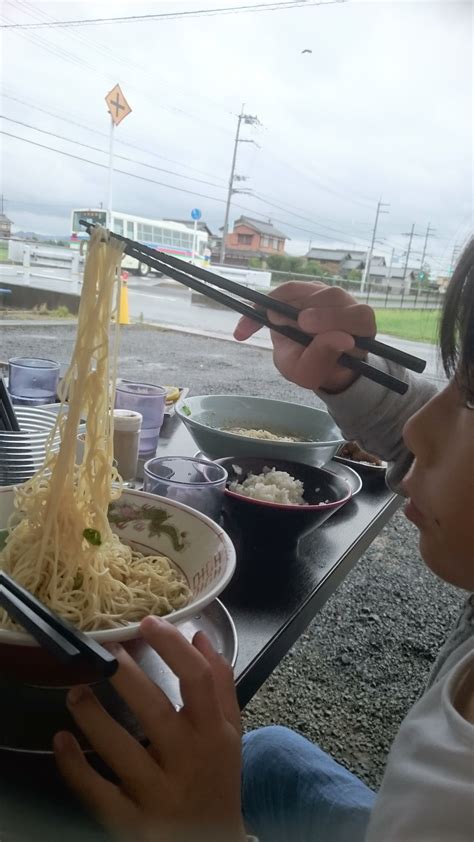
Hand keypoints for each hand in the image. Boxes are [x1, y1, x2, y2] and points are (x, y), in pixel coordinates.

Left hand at [54, 618, 245, 841]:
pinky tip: (62, 741)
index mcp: (214, 734)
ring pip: (120, 748)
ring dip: (92, 715)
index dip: (172, 645)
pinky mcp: (131, 822)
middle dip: (126, 676)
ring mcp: (158, 793)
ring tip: (76, 692)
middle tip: (105, 653)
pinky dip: (75, 765)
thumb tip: (201, 636)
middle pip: (154, 709)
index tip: (148, 622)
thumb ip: (220, 686)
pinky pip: (97, 791)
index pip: (197, 679)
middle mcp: (188, 760)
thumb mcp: (230, 735)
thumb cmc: (218, 783)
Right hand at [234, 281, 375, 392]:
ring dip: (287, 306)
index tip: (307, 326)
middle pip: (334, 297)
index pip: (359, 316)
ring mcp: (327, 294)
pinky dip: (266, 304)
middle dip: (308, 311)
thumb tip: (343, 338)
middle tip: (287, 324)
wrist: (306, 361)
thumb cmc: (316, 368)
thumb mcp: (313, 372)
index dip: (335, 318)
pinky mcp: (308, 289)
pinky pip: (288, 290)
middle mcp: (348, 306)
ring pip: (310, 290)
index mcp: (360, 328)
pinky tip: (248, 329)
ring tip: (275, 325)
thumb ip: (324, 357)